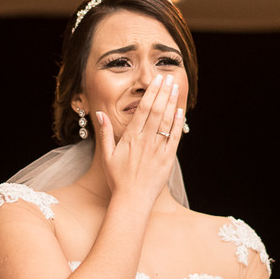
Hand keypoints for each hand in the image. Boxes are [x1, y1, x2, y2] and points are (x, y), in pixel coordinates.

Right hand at [93, 75, 183, 203]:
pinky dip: (178, 123)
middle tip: (168, 78)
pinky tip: (180, 111)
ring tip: (175, 88)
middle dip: (163, 92)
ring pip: (167, 121)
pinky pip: (175, 137)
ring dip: (171, 103)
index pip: (142, 109)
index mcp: (130, 137)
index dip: (150, 93)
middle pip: (156, 110)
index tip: (156, 81)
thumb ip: (105, 133)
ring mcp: (157, 149)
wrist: (132, 200)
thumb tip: (99, 114)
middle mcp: (145, 140)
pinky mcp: (167, 158)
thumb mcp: (106, 155)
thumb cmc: (117, 179)